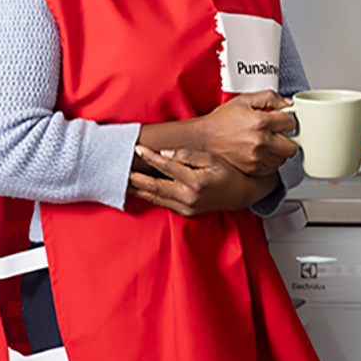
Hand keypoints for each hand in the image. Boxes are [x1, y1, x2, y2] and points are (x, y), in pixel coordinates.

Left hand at [128, 146, 276, 216]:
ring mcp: (186, 207)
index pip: (166, 166)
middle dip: (135, 178)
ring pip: (155, 198)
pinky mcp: (185, 212)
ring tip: (122, 181)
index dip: (151, 156)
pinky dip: (148, 196)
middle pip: (154, 186)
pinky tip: (139, 191)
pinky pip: (162, 203)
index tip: (138, 148)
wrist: (241, 194)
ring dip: (137, 190)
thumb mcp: (212, 159)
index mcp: (195, 181)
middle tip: (119, 169)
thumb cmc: (228, 173)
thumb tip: (165, 153)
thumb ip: (188, 155)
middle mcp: (188, 197)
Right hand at [196, 91, 298, 176]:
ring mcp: (257, 158)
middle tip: (278, 133)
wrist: (204, 138)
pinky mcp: (253, 170)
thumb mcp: (244, 100)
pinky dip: (270, 160)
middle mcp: (260, 142)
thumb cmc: (222, 120)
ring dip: (279, 150)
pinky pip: (273, 168)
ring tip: (268, 142)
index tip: (281, 120)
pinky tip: (261, 151)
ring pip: (283, 158)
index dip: (287, 119)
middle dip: (287, 138)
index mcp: (260, 122)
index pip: (290, 123)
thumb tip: (287, 103)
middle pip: (292, 146)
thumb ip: (269, 97)